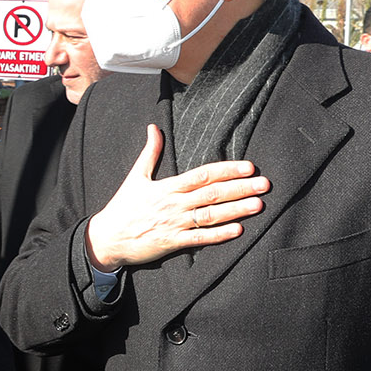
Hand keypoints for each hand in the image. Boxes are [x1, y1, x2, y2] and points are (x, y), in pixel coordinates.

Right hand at [83, 125, 269, 272]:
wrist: (106, 238)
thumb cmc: (122, 207)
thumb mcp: (135, 177)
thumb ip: (150, 152)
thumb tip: (153, 127)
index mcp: (167, 186)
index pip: (202, 175)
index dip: (227, 170)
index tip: (248, 166)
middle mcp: (174, 204)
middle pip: (212, 193)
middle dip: (240, 188)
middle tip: (264, 184)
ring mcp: (174, 224)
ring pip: (210, 215)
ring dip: (236, 210)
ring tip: (258, 205)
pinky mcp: (172, 242)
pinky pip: (199, 239)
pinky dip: (219, 235)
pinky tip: (238, 230)